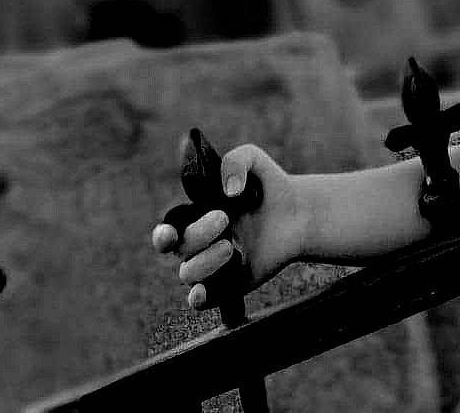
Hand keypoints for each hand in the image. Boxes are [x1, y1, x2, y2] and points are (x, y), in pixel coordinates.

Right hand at [152, 143, 308, 311]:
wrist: (297, 212)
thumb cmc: (267, 185)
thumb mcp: (252, 159)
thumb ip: (235, 160)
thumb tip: (228, 190)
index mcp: (195, 216)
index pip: (166, 231)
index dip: (162, 235)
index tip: (170, 232)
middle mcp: (199, 244)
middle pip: (179, 248)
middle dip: (197, 235)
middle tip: (224, 218)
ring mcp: (212, 266)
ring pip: (188, 274)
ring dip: (204, 261)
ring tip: (231, 246)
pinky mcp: (229, 285)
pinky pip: (204, 300)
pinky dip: (199, 297)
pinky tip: (203, 291)